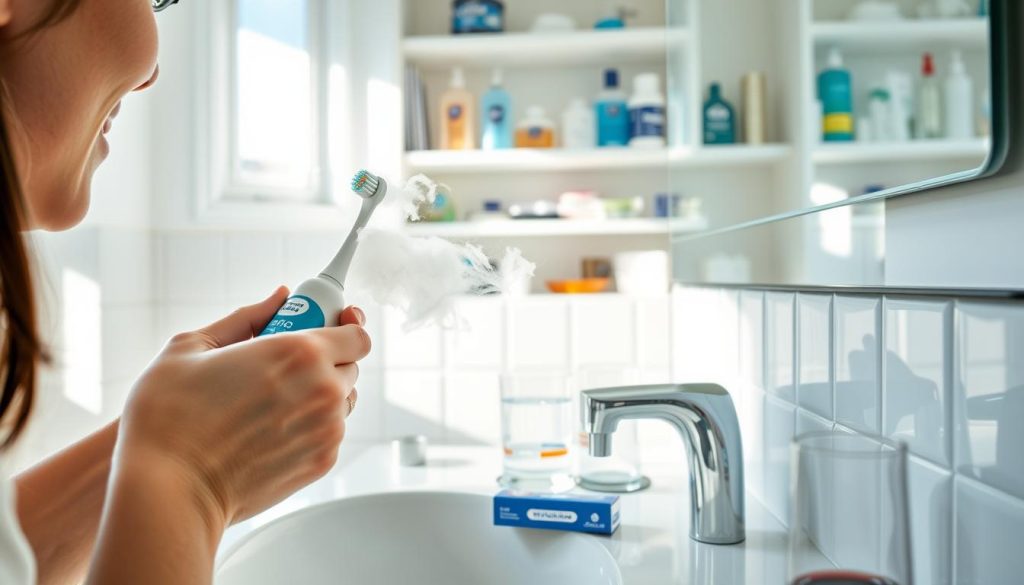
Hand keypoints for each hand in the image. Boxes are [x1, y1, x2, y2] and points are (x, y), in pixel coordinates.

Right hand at [116, 286, 369, 530]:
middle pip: (350, 366)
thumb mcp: (193, 347)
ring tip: (271, 402)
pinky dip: (309, 427)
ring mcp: (327, 430)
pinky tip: (269, 431)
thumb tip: (279, 297)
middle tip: (285, 365)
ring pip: (342, 402)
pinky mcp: (321, 462)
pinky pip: (329, 433)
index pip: (357, 334)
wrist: (169, 489)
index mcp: (299, 352)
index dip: (344, 327)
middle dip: (326, 360)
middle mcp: (324, 389)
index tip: (327, 326)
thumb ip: (246, 317)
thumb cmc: (169, 416)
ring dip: (319, 395)